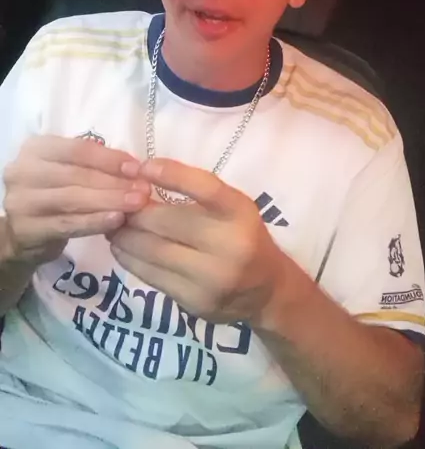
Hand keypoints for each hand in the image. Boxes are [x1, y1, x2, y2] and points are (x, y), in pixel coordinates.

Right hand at [3, 135, 150, 267]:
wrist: (24, 232)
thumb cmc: (55, 192)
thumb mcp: (68, 170)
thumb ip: (92, 165)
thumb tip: (134, 168)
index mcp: (36, 148)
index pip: (78, 149)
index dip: (110, 159)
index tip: (137, 168)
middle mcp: (22, 171)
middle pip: (77, 174)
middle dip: (115, 182)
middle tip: (144, 190)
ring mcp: (21, 201)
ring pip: (73, 199)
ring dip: (110, 201)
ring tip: (137, 204)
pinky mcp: (26, 230)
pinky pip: (67, 224)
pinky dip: (95, 222)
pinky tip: (117, 221)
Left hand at [108, 158, 287, 325]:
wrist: (267, 290)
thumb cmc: (242, 235)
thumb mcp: (232, 207)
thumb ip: (196, 194)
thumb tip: (140, 178)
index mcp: (239, 213)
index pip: (205, 188)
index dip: (172, 174)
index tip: (142, 167)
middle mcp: (229, 245)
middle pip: (166, 222)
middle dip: (134, 211)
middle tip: (116, 202)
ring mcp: (211, 278)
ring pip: (152, 251)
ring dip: (125, 235)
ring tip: (113, 224)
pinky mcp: (194, 301)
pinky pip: (151, 276)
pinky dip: (130, 258)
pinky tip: (122, 247)